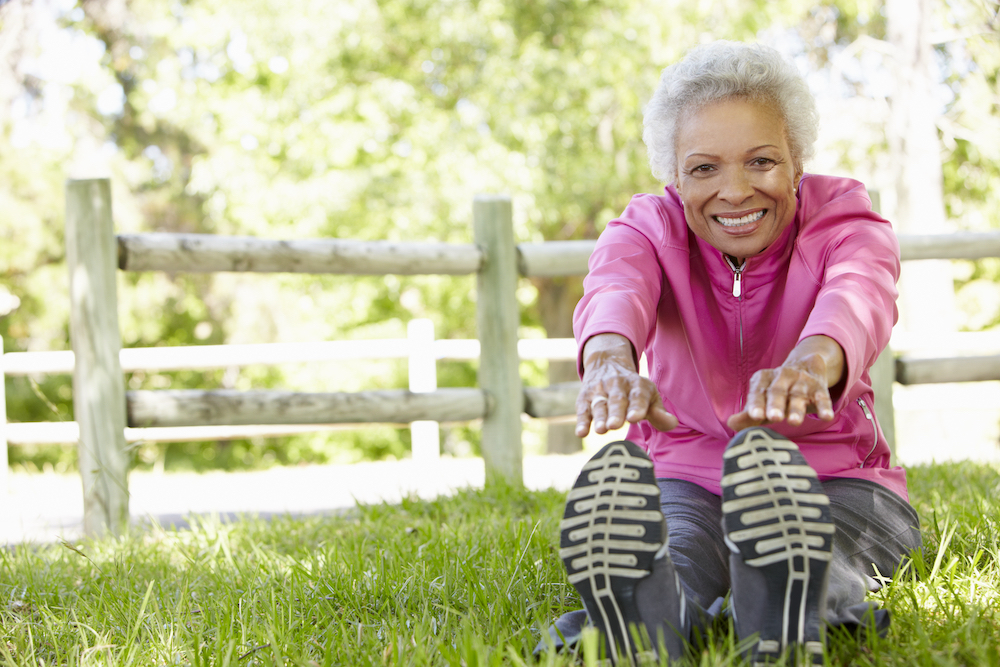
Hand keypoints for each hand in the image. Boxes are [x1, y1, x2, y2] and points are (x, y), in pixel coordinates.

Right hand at [576, 334, 677, 436]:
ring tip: (601, 430)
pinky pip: (582, 409)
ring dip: (599, 417)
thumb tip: (672, 424)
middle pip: (617, 400)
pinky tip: (581, 433)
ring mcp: (599, 390)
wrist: (607, 363)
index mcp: (637, 384)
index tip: (635, 418)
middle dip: (616, 413)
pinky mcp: (585, 397)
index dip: (637, 407)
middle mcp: (617, 384)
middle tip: (615, 425)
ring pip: (599, 404)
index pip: (638, 396)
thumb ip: (659, 412)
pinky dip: (581, 421)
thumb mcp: (649, 396)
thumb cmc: (634, 391)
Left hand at [727, 335, 843, 430]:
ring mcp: (801, 381)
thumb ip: (748, 414)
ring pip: (798, 395)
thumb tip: (730, 423)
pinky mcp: (819, 387)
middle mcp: (781, 377)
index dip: (756, 404)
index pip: (758, 392)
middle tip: (773, 418)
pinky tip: (826, 417)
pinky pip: (822, 397)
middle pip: (777, 391)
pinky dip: (824, 407)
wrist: (807, 366)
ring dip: (796, 408)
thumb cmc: (776, 393)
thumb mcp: (762, 400)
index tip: (755, 416)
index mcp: (763, 379)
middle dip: (775, 405)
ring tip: (794, 422)